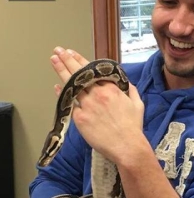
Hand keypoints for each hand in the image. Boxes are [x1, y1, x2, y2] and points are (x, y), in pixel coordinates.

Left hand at [50, 47, 144, 161]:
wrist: (127, 147)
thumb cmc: (133, 128)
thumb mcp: (137, 104)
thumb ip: (130, 90)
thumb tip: (125, 83)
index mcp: (111, 89)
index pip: (93, 70)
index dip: (81, 60)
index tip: (72, 53)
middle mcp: (98, 94)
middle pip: (79, 74)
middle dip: (67, 60)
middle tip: (58, 51)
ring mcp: (88, 106)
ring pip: (72, 85)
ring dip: (61, 71)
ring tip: (53, 60)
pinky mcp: (80, 119)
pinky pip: (69, 104)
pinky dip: (63, 94)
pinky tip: (57, 87)